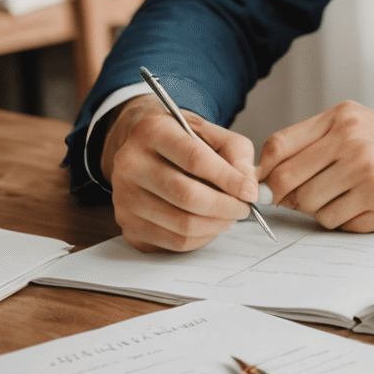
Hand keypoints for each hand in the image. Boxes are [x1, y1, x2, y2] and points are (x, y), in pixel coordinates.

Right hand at [102, 94, 257, 252]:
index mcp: (152, 131)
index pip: (195, 160)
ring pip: (181, 224)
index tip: (250, 192)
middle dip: (226, 206)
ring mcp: (124, 198)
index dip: (229, 179)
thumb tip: (248, 187)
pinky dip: (201, 238)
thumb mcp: (214, 133)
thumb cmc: (185, 141)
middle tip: (244, 208)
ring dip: (216, 224)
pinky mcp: (128, 226)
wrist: (147, 151)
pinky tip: (210, 224)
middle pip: (187, 196)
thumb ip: (237, 154)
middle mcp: (130, 164)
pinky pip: (173, 241)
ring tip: (230, 215)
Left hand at [258, 103, 373, 231]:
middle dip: (291, 197)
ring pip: (311, 208)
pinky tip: (368, 207)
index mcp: (342, 119)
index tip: (271, 183)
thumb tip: (269, 175)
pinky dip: (348, 221)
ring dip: (323, 210)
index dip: (267, 171)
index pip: (278, 147)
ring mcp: (366, 174)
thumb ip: (317, 142)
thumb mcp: (360, 126)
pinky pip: (339, 223)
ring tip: (348, 198)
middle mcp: (352, 142)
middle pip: (286, 183)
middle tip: (307, 198)